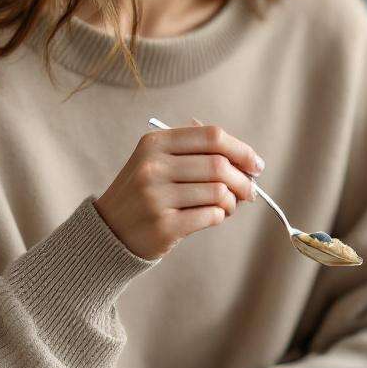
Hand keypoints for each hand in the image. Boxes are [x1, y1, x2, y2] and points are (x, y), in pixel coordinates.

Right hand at [95, 124, 263, 259]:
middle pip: (219, 165)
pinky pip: (211, 216)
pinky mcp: (163, 226)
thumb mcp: (158, 160)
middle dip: (243, 180)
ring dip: (232, 201)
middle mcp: (153, 166)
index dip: (242, 150)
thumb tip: (246, 159)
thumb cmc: (146, 193)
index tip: (256, 165)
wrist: (110, 231)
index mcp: (155, 143)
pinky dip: (220, 216)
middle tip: (250, 191)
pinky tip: (214, 216)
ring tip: (227, 206)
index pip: (212, 136)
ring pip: (219, 192)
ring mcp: (156, 197)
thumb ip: (196, 151)